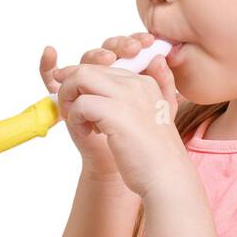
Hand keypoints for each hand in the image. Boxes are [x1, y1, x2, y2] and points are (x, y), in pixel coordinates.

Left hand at [41, 34, 184, 197]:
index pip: (102, 68)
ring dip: (68, 99)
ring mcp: (126, 96)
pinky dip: (74, 118)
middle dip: (70, 86)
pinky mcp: (115, 113)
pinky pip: (80, 103)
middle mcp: (135, 83)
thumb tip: (158, 58)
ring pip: (80, 78)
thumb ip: (162, 85)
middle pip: (87, 68)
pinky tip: (86, 133)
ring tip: (79, 121)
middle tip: (71, 111)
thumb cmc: (156, 153)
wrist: (167, 178)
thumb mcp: (162, 113)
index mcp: (144, 82)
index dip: (83, 82)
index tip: (75, 99)